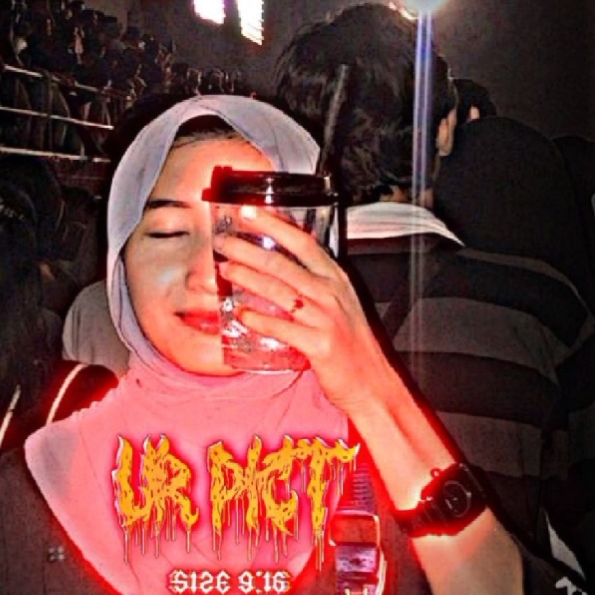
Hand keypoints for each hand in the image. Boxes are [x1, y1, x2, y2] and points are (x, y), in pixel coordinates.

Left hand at [215, 207, 391, 416]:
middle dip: (250, 249)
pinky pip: (283, 328)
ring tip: (225, 269)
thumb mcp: (339, 303)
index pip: (304, 243)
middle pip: (285, 264)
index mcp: (336, 279)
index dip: (275, 225)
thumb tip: (274, 267)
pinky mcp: (319, 345)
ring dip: (249, 277)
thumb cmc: (350, 343)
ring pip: (280, 291)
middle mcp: (332, 294)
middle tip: (223, 241)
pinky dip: (259, 320)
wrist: (371, 381)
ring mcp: (326, 318)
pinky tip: (241, 314)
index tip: (249, 212)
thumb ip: (313, 284)